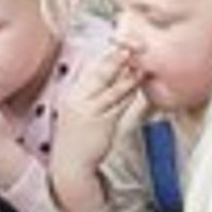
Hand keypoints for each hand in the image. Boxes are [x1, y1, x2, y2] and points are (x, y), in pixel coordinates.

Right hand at [48, 41, 143, 211]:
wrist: (71, 166)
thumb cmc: (79, 141)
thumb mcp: (81, 113)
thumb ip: (94, 96)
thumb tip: (114, 79)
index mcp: (73, 95)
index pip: (91, 70)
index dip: (106, 56)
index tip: (120, 46)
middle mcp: (79, 99)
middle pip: (100, 72)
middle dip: (117, 57)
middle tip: (132, 46)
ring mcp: (89, 109)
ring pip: (112, 86)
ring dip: (127, 73)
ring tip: (139, 62)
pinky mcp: (102, 121)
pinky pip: (118, 102)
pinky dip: (128, 91)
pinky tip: (137, 83)